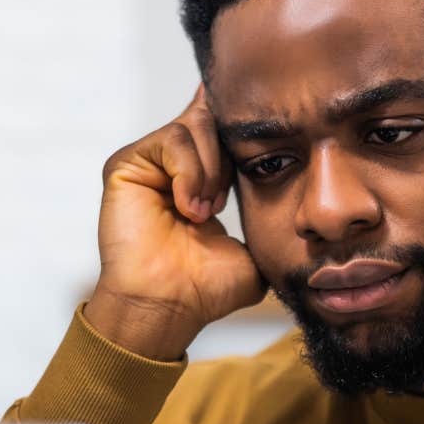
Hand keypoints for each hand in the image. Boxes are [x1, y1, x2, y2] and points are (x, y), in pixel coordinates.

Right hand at [85, 83, 267, 360]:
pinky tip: (187, 208)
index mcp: (200, 176)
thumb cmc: (206, 286)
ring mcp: (148, 163)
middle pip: (211, 118)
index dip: (243, 127)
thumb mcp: (254, 237)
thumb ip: (269, 202)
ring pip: (195, 126)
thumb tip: (297, 180)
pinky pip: (171, 140)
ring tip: (203, 212)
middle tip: (219, 204)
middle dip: (227, 157)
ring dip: (210, 171)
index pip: (224, 128)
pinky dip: (188, 172)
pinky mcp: (126, 165)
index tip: (264, 134)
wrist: (170, 306)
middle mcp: (172, 164)